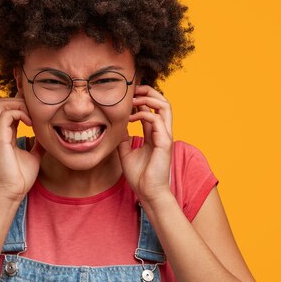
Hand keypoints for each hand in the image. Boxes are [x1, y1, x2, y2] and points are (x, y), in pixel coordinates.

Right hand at [0, 91, 42, 202]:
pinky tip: (31, 123)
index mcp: (7, 134)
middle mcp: (1, 131)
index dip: (22, 104)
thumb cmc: (21, 177)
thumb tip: (47, 138)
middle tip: (35, 111)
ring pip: (2, 104)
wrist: (13, 191)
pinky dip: (20, 113)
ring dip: (20, 105)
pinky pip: (7, 115)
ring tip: (32, 117)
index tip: (37, 109)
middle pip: (3, 102)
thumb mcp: (34, 155)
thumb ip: (37, 144)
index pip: (10, 110)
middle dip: (20, 100)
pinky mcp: (0, 138)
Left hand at [118, 85, 172, 204]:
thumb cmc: (140, 176)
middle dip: (149, 91)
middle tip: (133, 89)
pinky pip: (156, 119)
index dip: (142, 98)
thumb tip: (115, 128)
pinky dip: (143, 114)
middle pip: (163, 102)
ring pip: (165, 106)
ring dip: (149, 98)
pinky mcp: (165, 142)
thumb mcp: (126, 152)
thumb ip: (123, 139)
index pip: (152, 109)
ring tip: (134, 98)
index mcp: (155, 134)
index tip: (128, 94)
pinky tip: (131, 117)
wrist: (148, 192)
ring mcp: (165, 136)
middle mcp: (162, 132)